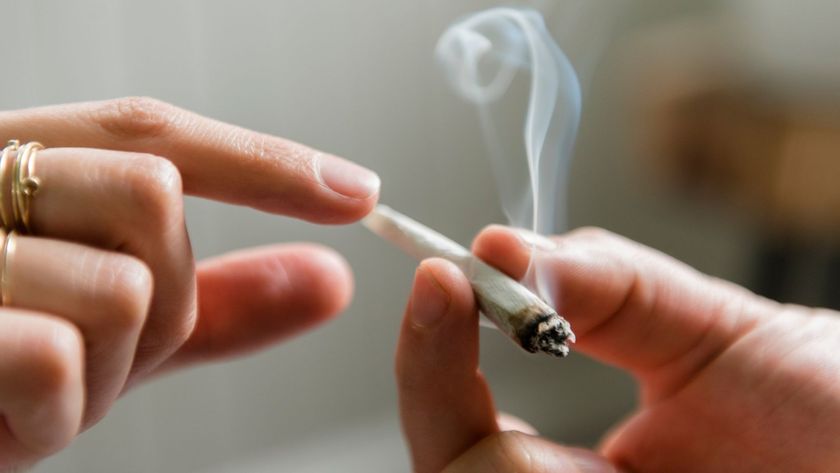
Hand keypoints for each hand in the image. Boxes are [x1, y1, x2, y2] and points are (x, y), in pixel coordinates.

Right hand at [0, 97, 378, 468]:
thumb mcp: (106, 328)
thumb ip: (216, 302)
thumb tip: (329, 276)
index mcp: (17, 165)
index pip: (158, 136)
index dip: (266, 163)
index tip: (357, 193)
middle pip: (156, 199)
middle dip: (164, 301)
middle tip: (103, 351)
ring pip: (123, 288)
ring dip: (109, 372)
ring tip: (43, 391)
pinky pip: (57, 357)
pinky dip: (57, 415)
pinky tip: (10, 420)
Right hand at [396, 226, 839, 471]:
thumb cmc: (829, 411)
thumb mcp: (712, 331)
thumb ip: (607, 283)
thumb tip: (500, 245)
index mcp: (576, 466)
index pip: (460, 421)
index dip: (433, 352)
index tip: (441, 276)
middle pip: (444, 464)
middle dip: (434, 378)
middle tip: (449, 289)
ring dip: (497, 436)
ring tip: (562, 393)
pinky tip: (591, 461)